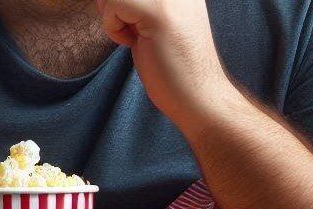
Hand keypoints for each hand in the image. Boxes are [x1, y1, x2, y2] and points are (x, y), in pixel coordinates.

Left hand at [96, 0, 239, 126]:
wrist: (198, 95)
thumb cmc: (172, 65)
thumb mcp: (151, 20)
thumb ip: (135, 3)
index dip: (121, 4)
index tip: (139, 24)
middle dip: (114, 7)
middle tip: (136, 31)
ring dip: (113, 16)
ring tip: (139, 36)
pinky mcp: (158, 11)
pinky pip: (114, 4)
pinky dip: (113, 28)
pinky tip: (136, 43)